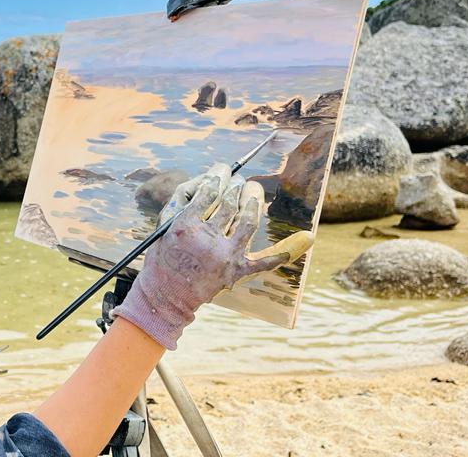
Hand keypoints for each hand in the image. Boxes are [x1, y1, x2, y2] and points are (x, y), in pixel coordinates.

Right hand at [111, 164, 313, 349]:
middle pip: (229, 203)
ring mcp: (224, 256)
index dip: (218, 176)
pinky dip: (284, 253)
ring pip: (248, 221)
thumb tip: (210, 183)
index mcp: (186, 225)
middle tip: (238, 180)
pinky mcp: (235, 272)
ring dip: (253, 202)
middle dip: (235, 186)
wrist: (165, 296)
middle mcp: (207, 238)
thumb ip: (183, 202)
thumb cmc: (162, 258)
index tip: (222, 170)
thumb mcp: (164, 226)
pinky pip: (263, 262)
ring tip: (253, 190)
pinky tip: (305, 240)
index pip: (209, 191)